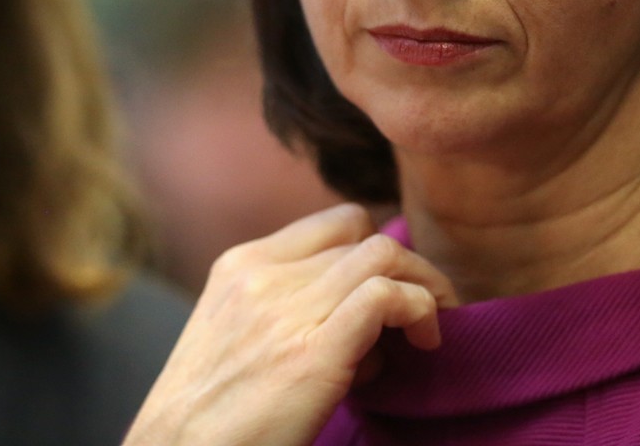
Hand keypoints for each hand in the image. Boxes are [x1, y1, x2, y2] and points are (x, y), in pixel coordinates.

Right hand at [123, 202, 456, 445]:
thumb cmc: (210, 416)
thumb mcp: (232, 336)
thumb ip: (285, 312)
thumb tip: (365, 326)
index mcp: (239, 266)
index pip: (333, 223)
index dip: (373, 251)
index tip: (390, 290)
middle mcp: (261, 275)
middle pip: (363, 236)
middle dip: (406, 270)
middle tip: (421, 315)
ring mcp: (285, 309)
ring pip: (382, 254)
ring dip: (423, 284)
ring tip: (428, 328)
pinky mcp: (313, 353)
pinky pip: (386, 297)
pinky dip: (420, 309)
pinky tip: (425, 345)